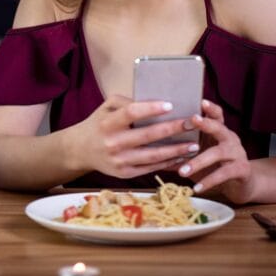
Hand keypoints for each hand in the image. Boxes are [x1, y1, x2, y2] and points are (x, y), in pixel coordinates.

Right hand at [64, 95, 199, 179]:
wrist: (81, 150)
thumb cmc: (99, 124)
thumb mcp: (106, 107)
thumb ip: (127, 102)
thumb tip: (154, 103)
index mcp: (108, 123)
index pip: (131, 113)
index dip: (151, 108)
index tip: (170, 105)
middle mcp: (113, 142)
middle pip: (147, 135)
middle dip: (173, 129)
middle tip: (191, 123)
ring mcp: (119, 161)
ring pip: (153, 155)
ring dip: (176, 150)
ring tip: (194, 144)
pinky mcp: (125, 174)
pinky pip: (151, 168)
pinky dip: (168, 163)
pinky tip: (181, 157)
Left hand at [177, 99, 253, 202]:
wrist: (241, 185)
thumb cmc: (214, 166)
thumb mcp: (197, 156)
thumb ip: (179, 152)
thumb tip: (150, 151)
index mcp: (219, 131)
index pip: (216, 114)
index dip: (210, 108)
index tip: (200, 101)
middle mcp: (230, 138)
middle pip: (219, 127)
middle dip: (206, 123)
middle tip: (192, 120)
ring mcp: (238, 153)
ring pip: (218, 153)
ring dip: (198, 161)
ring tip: (182, 171)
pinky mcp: (242, 170)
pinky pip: (224, 174)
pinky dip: (209, 181)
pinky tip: (197, 188)